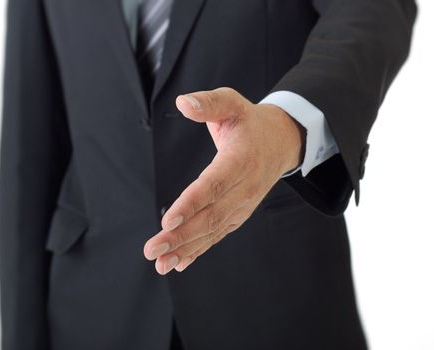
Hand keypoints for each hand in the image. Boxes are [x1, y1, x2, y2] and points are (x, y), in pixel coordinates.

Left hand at [143, 87, 304, 274]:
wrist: (280, 142)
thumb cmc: (249, 122)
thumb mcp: (231, 103)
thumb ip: (208, 103)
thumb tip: (183, 102)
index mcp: (240, 160)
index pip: (213, 186)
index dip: (190, 204)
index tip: (167, 221)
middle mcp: (244, 188)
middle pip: (210, 216)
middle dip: (180, 236)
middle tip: (153, 250)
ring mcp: (243, 205)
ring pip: (212, 230)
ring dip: (185, 248)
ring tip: (160, 263)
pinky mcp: (238, 214)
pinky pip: (217, 234)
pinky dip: (198, 250)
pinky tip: (178, 263)